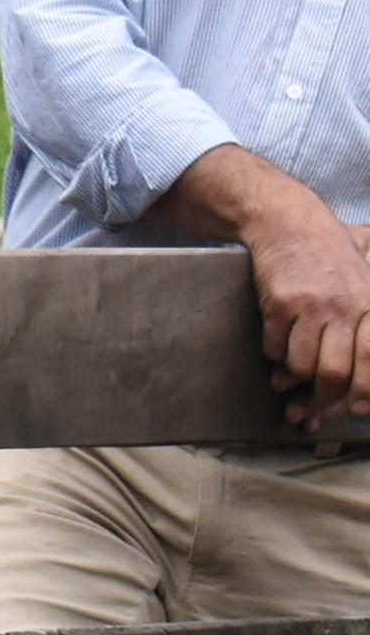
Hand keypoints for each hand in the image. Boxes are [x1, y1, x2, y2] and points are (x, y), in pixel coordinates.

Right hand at [253, 212, 369, 426]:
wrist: (289, 224)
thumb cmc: (331, 258)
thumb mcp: (367, 283)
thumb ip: (369, 324)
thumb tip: (362, 382)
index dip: (363, 394)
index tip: (352, 410)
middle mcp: (348, 307)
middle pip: (337, 374)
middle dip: (321, 401)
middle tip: (308, 410)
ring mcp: (314, 305)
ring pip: (303, 366)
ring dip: (292, 381)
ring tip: (286, 381)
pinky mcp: (281, 303)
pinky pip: (275, 348)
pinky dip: (274, 357)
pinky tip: (277, 351)